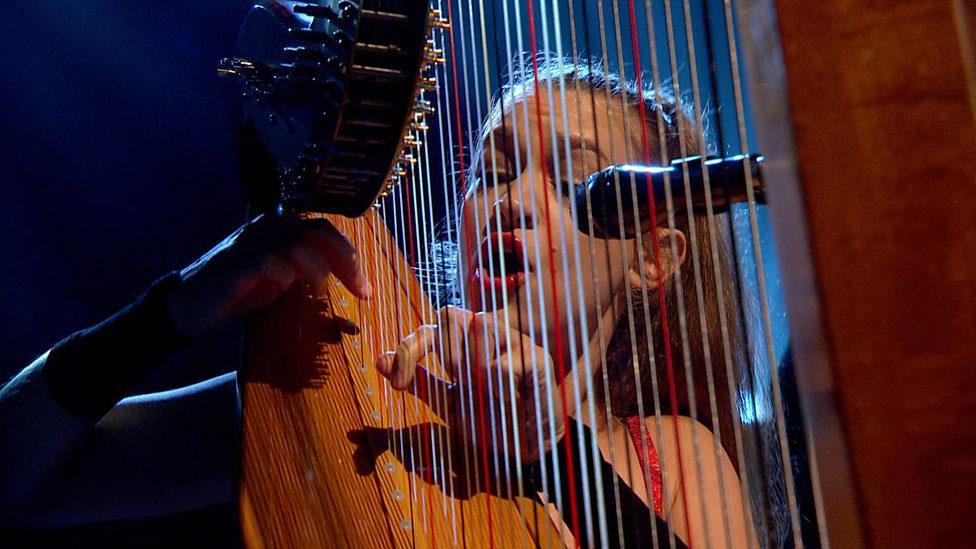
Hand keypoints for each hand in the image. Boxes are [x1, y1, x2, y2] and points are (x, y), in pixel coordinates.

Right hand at [166, 215, 370, 337]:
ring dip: (319, 268)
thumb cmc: (234, 294)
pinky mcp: (235, 265)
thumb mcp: (278, 279)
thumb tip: (343, 277)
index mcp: (277, 230)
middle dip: (345, 261)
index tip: (365, 289)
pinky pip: (269, 261)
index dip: (349, 255)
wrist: (186, 306)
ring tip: (322, 290)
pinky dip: (285, 275)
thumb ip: (305, 270)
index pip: (323, 230)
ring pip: (298, 242)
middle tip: (361, 290)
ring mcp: (249, 244)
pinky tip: (286, 288)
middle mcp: (265, 229)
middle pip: (318, 231)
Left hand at [376, 306, 564, 462]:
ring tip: (484, 389)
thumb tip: (379, 360)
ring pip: (481, 325)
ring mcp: (515, 343)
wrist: (528, 448)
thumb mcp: (448, 403)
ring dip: (472, 363)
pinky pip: (506, 361)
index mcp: (466, 344)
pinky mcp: (538, 360)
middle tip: (456, 382)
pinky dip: (498, 383)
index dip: (408, 350)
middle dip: (444, 353)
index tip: (396, 383)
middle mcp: (489, 336)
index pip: (429, 329)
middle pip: (451, 315)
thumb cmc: (491, 420)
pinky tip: (507, 398)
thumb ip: (418, 381)